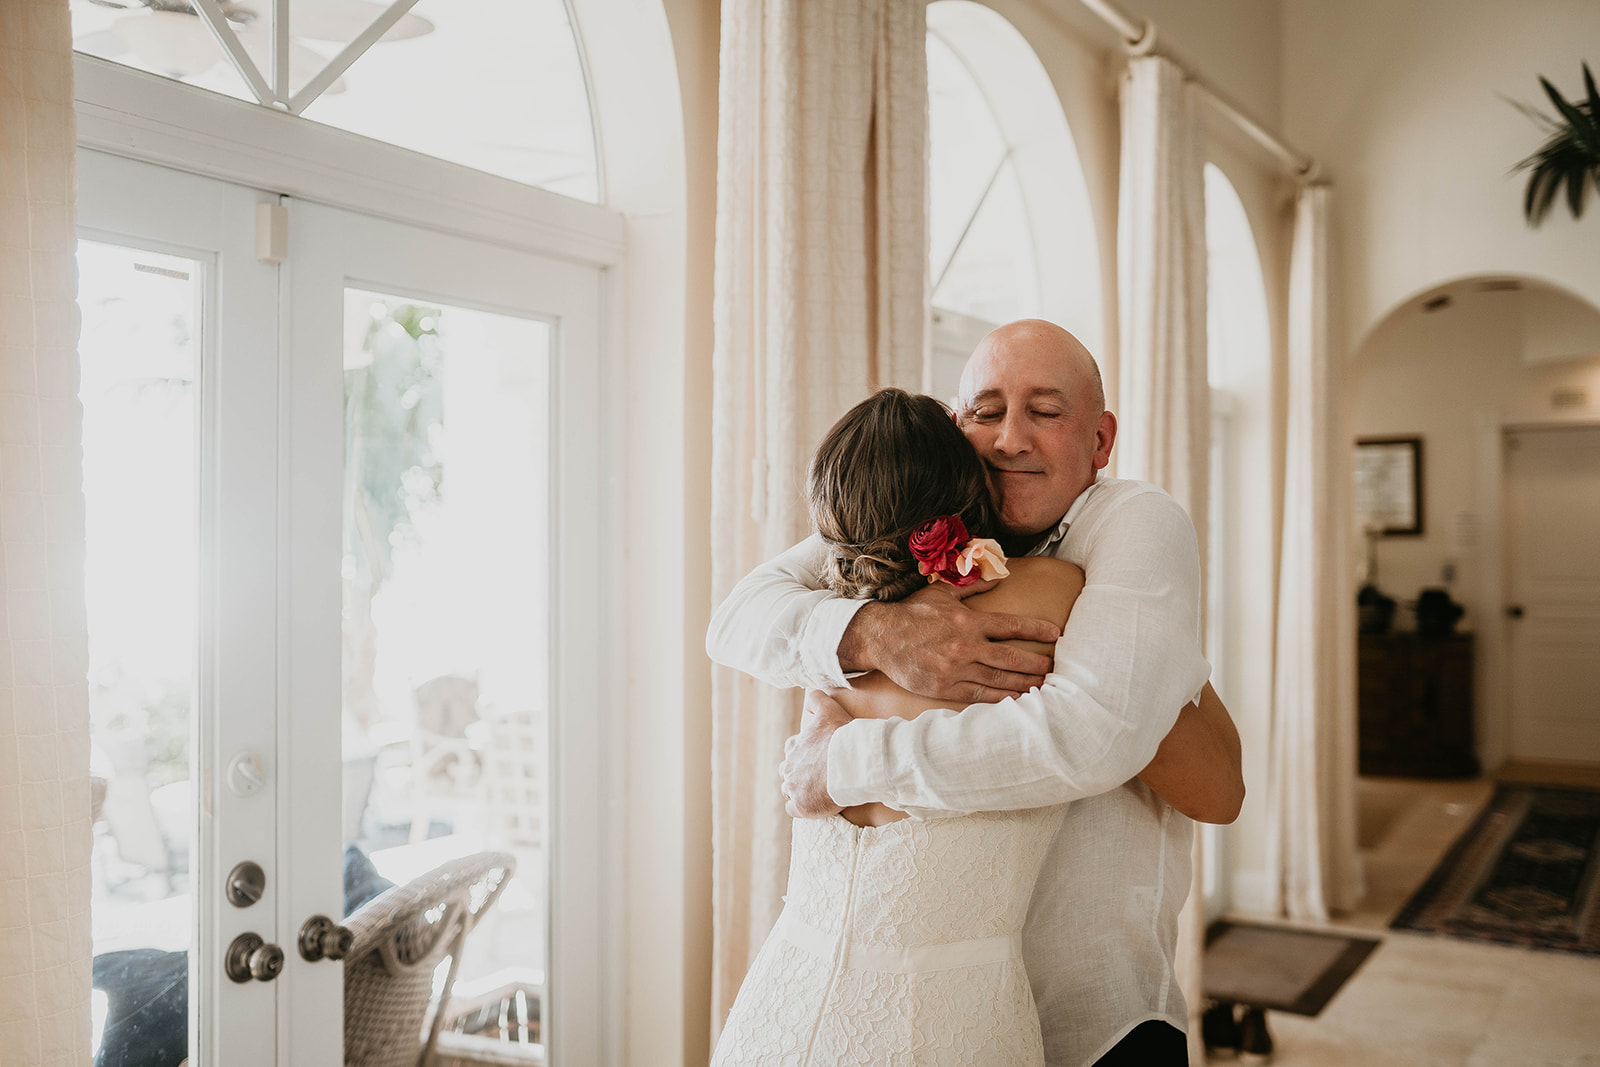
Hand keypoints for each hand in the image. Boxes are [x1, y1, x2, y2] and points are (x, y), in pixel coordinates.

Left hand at [780, 691, 850, 818]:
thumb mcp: (830, 711)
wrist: (852, 764)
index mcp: (794, 746)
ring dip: (800, 791)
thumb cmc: (842, 738)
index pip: (792, 749)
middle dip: (799, 773)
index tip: (817, 757)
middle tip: (817, 776)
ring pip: (789, 790)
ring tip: (816, 791)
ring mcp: (793, 787)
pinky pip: (794, 809)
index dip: (803, 753)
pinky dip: (802, 808)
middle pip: (788, 771)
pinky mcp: (801, 806)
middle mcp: (789, 766)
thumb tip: (811, 692)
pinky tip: (815, 805)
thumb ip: (817, 700)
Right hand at [837, 580, 1058, 702]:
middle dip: (1036, 663)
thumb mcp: (942, 593)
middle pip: (1011, 657)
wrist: (880, 637)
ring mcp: (956, 668)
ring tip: (1043, 686)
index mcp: (968, 620)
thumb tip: (999, 576)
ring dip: (1024, 683)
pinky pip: (979, 695)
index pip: (1011, 625)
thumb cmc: (911, 612)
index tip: (1056, 634)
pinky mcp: (945, 687)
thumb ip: (973, 587)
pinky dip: (1000, 699)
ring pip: (999, 679)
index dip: (1036, 630)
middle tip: (1055, 668)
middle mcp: (965, 645)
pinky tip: (1017, 700)